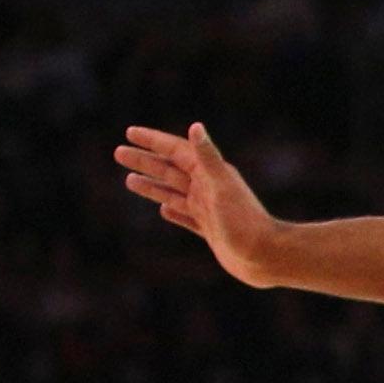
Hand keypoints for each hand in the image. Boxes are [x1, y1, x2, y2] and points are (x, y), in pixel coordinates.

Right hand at [115, 123, 283, 288]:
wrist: (265, 257)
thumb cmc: (245, 222)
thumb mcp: (222, 186)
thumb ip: (208, 158)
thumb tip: (195, 126)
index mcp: (210, 174)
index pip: (176, 151)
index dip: (153, 141)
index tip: (130, 133)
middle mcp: (208, 189)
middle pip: (170, 170)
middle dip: (145, 161)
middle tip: (118, 153)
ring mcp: (208, 210)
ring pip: (174, 192)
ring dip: (152, 184)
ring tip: (129, 179)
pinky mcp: (211, 230)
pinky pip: (187, 217)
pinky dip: (173, 212)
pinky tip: (163, 210)